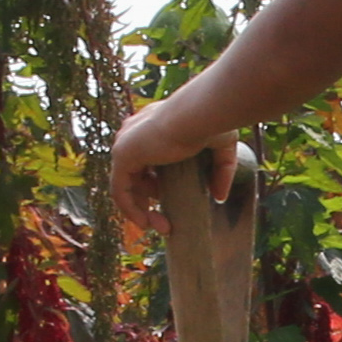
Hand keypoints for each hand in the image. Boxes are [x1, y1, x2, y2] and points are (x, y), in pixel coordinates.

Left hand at [106, 97, 241, 228]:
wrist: (198, 115)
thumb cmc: (212, 122)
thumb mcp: (222, 147)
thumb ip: (220, 171)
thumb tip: (220, 197)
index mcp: (152, 126)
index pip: (147, 160)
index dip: (159, 185)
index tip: (175, 202)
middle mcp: (134, 133)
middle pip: (136, 175)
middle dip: (151, 200)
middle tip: (168, 222)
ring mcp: (125, 143)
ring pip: (127, 185)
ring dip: (142, 210)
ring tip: (164, 227)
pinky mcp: (122, 155)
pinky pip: (119, 190)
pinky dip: (130, 209)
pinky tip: (145, 223)